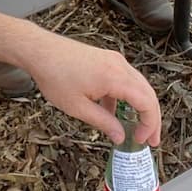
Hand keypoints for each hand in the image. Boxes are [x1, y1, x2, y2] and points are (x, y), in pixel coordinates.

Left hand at [18, 35, 161, 146]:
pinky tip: (113, 113)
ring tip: (137, 129)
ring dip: (141, 107)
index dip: (149, 124)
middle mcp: (119, 66)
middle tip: (149, 139)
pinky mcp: (106, 59)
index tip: (142, 139)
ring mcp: (114, 60)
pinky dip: (126, 97)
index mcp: (115, 77)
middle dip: (151, 118)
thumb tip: (120, 136)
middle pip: (148, 93)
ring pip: (138, 86)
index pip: (146, 102)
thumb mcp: (78, 107)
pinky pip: (125, 80)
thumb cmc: (54, 76)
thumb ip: (103, 123)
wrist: (40, 51)